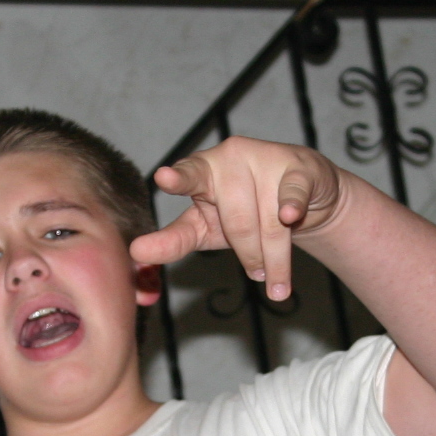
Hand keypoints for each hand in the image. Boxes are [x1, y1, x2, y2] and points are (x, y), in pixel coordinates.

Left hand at [129, 137, 344, 300]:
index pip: (188, 176)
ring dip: (274, 257)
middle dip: (248, 255)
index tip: (164, 177)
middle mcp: (230, 157)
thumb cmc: (244, 214)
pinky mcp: (297, 166)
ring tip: (275, 278)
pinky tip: (290, 216)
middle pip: (237, 221)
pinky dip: (291, 208)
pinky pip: (291, 194)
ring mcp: (264, 158)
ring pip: (268, 220)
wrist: (300, 202)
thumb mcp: (204, 229)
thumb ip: (173, 240)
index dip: (177, 178)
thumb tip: (136, 254)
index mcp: (202, 171)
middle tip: (255, 272)